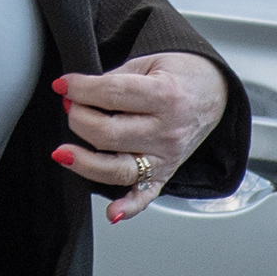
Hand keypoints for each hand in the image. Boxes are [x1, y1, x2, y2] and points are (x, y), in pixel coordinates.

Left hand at [54, 50, 228, 225]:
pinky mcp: (164, 175)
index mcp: (164, 95)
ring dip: (85, 162)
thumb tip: (78, 93)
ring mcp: (166, 157)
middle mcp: (167, 130)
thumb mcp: (149, 63)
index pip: (112, 94)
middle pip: (108, 133)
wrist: (213, 93)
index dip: (79, 89)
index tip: (63, 85)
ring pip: (118, 168)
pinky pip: (144, 196)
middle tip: (70, 107)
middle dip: (78, 118)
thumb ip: (114, 78)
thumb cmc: (179, 76)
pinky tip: (112, 212)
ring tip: (63, 152)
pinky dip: (128, 208)